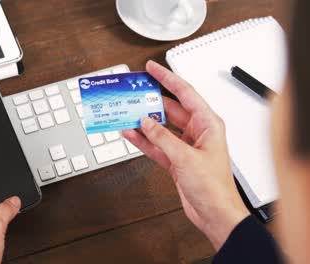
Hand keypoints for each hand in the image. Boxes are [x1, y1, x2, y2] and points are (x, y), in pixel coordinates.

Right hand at [123, 61, 249, 249]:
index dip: (168, 78)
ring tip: (127, 113)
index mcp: (208, 124)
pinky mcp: (175, 159)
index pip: (185, 93)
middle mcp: (197, 132)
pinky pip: (156, 144)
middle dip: (152, 101)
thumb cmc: (214, 187)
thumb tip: (147, 122)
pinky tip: (131, 134)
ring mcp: (185, 146)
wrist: (214, 213)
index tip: (153, 68)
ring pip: (161, 127)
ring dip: (145, 122)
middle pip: (170, 109)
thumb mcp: (186, 158)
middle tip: (135, 92)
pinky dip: (143, 140)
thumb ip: (163, 138)